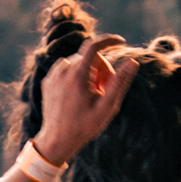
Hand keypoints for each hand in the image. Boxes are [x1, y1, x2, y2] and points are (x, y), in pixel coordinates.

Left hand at [29, 33, 135, 163]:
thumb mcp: (107, 107)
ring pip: (78, 63)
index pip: (94, 46)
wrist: (56, 141)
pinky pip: (66, 70)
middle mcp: (62, 70)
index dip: (109, 40)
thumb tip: (132, 62)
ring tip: (91, 96)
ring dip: (89, 73)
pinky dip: (76, 77)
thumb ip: (120, 82)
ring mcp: (53, 75)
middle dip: (102, 69)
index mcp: (77, 74)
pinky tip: (79, 95)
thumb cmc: (84, 126)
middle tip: (105, 91)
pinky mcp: (48, 81)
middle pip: (89, 58)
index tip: (121, 41)